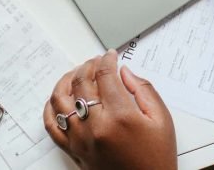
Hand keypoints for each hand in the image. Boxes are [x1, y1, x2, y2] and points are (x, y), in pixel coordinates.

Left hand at [42, 50, 175, 169]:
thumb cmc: (156, 158)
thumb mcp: (162, 120)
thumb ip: (143, 90)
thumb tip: (124, 72)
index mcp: (120, 116)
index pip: (105, 75)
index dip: (107, 60)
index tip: (110, 56)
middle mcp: (96, 127)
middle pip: (81, 83)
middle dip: (88, 65)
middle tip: (96, 62)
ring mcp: (81, 140)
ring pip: (60, 100)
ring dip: (66, 81)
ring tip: (76, 75)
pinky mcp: (73, 151)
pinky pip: (52, 125)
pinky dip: (51, 108)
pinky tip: (59, 99)